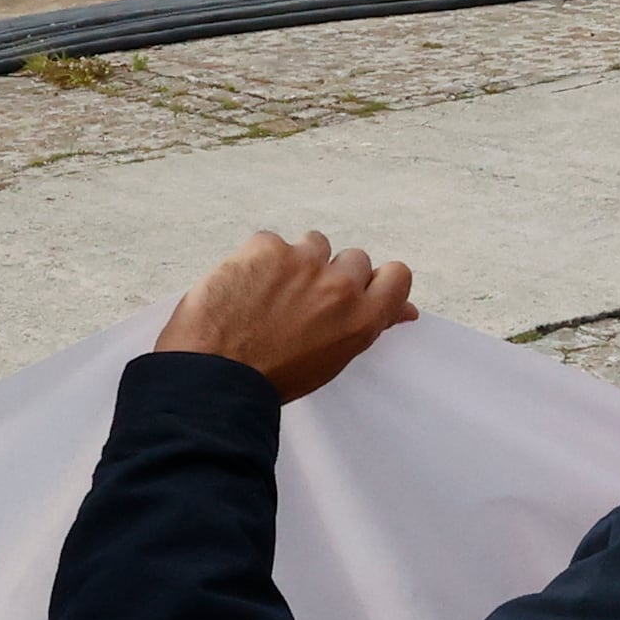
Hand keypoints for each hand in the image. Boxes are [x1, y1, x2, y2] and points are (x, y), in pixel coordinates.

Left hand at [159, 228, 417, 402]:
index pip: (397, 275)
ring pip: (315, 243)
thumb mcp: (332, 359)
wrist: (216, 377)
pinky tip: (243, 286)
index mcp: (362, 319)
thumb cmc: (274, 378)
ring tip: (270, 291)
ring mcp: (303, 262)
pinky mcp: (266, 247)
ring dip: (298, 261)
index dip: (377, 279)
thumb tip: (403, 310)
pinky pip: (271, 241)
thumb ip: (366, 324)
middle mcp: (340, 286)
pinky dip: (258, 259)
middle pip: (354, 258)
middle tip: (303, 300)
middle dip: (332, 274)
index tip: (359, 289)